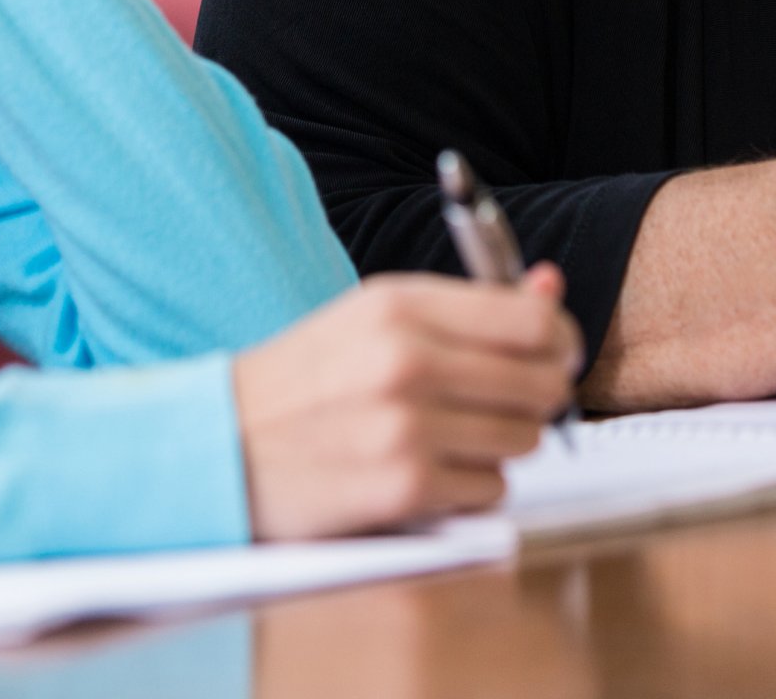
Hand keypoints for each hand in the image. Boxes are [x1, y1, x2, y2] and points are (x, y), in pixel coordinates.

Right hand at [233, 268, 581, 539]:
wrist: (217, 449)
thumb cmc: (299, 384)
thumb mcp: (372, 319)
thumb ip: (467, 306)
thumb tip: (549, 286)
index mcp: (399, 304)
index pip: (532, 319)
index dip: (557, 341)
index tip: (550, 355)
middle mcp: (407, 360)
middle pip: (541, 382)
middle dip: (537, 397)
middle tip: (504, 403)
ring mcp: (407, 427)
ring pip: (523, 438)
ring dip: (500, 444)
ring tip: (449, 437)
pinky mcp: (403, 489)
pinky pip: (490, 490)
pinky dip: (470, 488)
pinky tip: (426, 472)